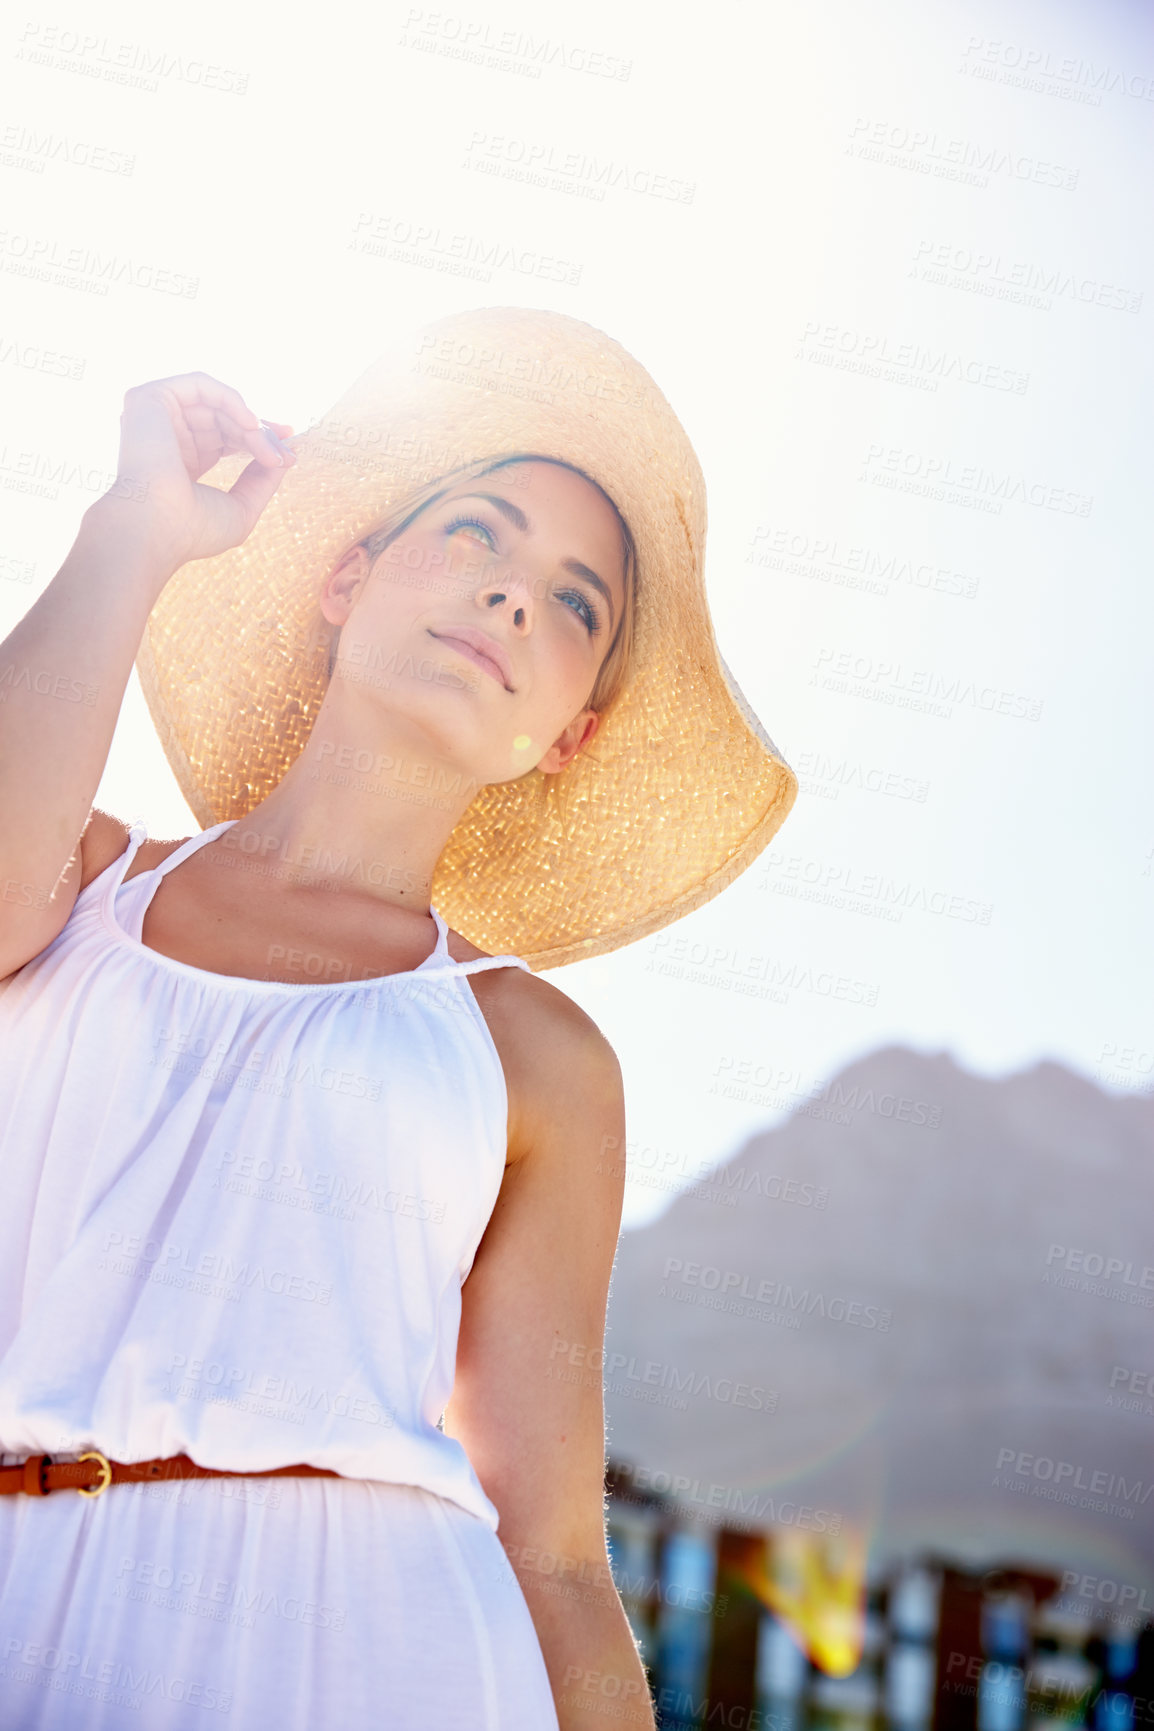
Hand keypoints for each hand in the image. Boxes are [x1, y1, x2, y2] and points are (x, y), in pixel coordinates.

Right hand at [89, 370, 297, 572]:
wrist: (156, 527)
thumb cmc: (193, 530)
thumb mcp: (242, 507)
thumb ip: (262, 481)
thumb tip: (284, 457)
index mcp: (181, 461)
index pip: (224, 436)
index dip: (257, 438)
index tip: (289, 450)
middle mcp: (167, 436)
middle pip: (224, 420)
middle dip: (260, 434)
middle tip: (283, 455)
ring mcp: (156, 417)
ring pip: (217, 404)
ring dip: (250, 424)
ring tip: (268, 450)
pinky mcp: (149, 399)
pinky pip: (199, 384)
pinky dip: (230, 398)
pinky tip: (251, 422)